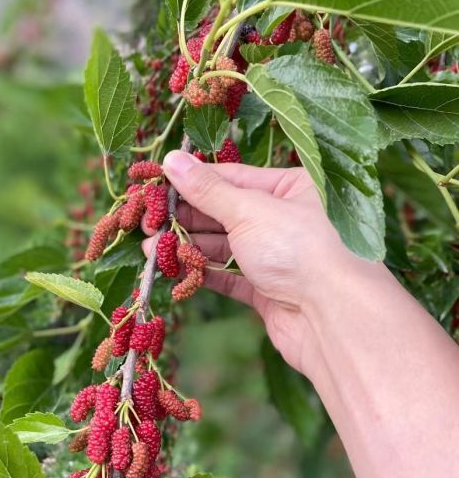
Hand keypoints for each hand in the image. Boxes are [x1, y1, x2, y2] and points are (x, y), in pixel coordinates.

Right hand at [143, 150, 370, 374]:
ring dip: (187, 247)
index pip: (231, 177)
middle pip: (225, 212)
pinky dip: (203, 274)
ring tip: (150, 250)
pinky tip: (175, 271)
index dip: (191, 182)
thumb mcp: (249, 209)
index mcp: (290, 187)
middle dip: (185, 218)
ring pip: (224, 247)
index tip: (154, 187)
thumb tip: (172, 161)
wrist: (331, 316)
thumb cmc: (299, 248)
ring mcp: (276, 257)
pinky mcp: (267, 291)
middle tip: (146, 223)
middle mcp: (284, 219)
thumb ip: (207, 190)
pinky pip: (229, 277)